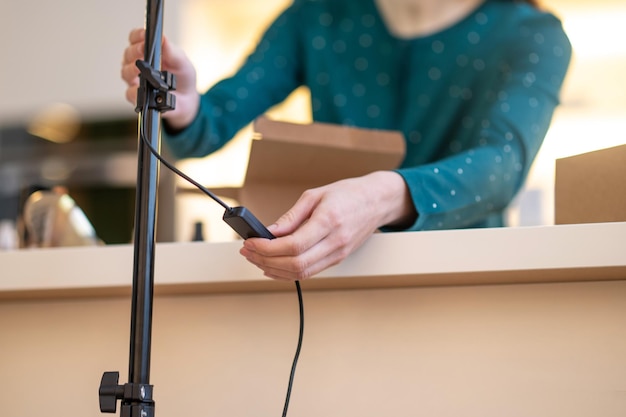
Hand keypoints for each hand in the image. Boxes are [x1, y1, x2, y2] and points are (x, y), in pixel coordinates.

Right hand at [120, 28, 199, 129]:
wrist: (187, 100)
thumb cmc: (182, 78)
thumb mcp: (181, 61)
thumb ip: (171, 50)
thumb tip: (162, 37)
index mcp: (147, 51)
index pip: (135, 38)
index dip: (137, 35)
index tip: (144, 35)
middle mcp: (138, 64)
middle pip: (128, 54)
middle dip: (134, 51)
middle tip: (143, 50)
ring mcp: (136, 80)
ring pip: (126, 72)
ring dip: (132, 69)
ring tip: (141, 69)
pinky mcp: (137, 96)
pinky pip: (130, 93)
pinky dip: (135, 90)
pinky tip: (143, 88)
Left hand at [239, 171, 415, 280]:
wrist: (376, 202)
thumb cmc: (348, 194)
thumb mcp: (315, 195)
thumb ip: (291, 217)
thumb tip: (269, 232)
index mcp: (328, 222)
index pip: (293, 246)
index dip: (267, 248)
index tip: (251, 242)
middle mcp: (335, 242)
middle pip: (295, 264)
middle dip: (266, 261)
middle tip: (248, 251)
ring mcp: (337, 254)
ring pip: (301, 273)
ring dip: (274, 270)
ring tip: (256, 258)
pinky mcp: (337, 259)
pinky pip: (309, 272)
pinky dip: (288, 272)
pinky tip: (273, 265)